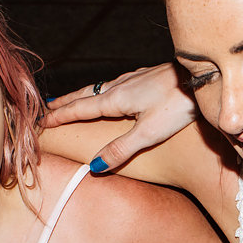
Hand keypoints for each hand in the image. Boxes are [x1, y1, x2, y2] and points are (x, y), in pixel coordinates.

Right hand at [42, 64, 195, 173]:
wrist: (201, 78)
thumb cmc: (177, 104)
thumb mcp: (148, 133)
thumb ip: (121, 149)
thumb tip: (95, 166)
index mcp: (115, 98)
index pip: (80, 109)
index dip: (60, 116)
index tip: (42, 121)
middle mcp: (120, 85)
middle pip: (85, 94)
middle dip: (66, 102)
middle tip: (48, 108)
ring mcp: (134, 78)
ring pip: (100, 87)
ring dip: (83, 95)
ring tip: (73, 99)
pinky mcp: (147, 76)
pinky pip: (115, 83)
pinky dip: (102, 89)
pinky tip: (112, 89)